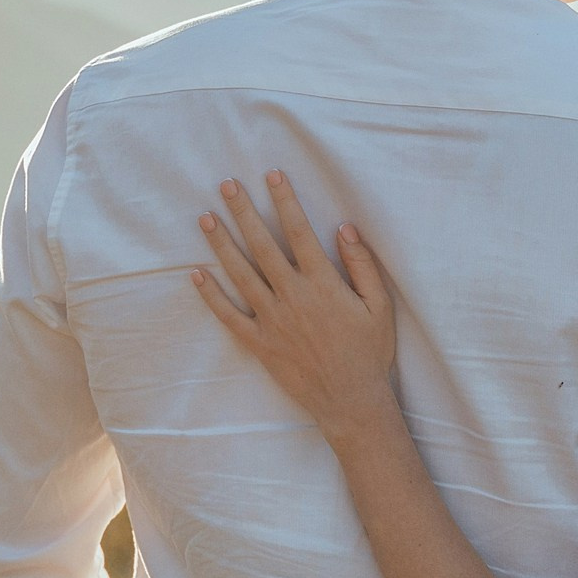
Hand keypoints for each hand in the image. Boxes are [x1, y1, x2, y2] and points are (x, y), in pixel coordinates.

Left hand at [192, 172, 398, 435]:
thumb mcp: (380, 306)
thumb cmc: (369, 353)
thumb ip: (362, 265)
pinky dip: (211, 296)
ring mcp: (272, 320)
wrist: (351, 402)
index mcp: (323, 284)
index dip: (285, 200)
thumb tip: (345, 228)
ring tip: (206, 217)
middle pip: (261, 245)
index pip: (299, 231)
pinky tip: (196, 275)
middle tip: (226, 185)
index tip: (272, 175)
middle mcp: (292, 297)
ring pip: (240, 274)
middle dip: (243, 212)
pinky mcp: (260, 344)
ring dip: (221, 244)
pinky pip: (228, 316)